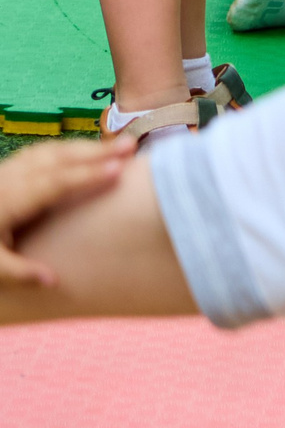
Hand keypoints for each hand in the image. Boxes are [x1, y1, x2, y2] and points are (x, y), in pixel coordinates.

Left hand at [0, 136, 133, 287]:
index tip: (117, 169)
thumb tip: (53, 281)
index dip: (86, 175)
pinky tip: (84, 151)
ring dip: (86, 147)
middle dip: (96, 152)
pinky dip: (68, 149)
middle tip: (129, 146)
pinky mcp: (8, 170)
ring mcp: (9, 170)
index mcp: (9, 201)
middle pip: (58, 159)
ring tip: (117, 146)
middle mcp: (10, 178)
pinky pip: (42, 152)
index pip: (55, 183)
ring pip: (51, 151)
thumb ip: (20, 273)